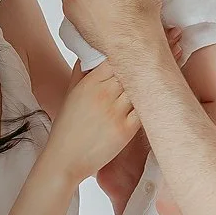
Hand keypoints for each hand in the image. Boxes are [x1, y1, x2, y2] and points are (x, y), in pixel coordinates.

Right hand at [44, 61, 139, 185]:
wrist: (65, 160)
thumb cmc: (67, 128)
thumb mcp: (70, 94)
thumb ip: (82, 73)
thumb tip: (90, 54)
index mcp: (89, 84)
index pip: (115, 60)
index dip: (125, 59)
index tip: (131, 61)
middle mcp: (103, 94)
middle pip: (130, 72)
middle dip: (138, 71)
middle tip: (148, 70)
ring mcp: (115, 112)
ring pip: (140, 89)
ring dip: (145, 88)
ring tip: (150, 87)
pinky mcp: (126, 129)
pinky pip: (144, 110)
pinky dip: (147, 106)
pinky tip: (148, 105)